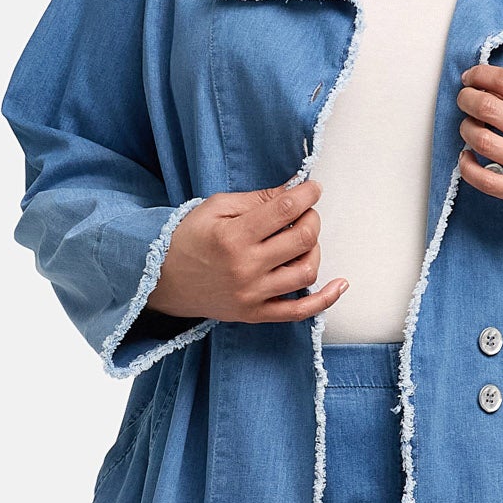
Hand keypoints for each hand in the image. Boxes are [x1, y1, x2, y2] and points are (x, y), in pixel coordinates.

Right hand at [146, 181, 347, 324]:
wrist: (161, 281)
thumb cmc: (188, 239)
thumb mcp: (215, 208)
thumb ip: (256, 200)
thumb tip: (293, 190)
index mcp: (233, 237)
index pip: (285, 209)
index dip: (307, 194)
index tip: (313, 188)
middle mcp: (246, 268)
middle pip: (303, 239)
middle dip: (313, 219)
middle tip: (306, 212)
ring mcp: (253, 295)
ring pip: (306, 271)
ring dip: (315, 250)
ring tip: (303, 240)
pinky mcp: (256, 314)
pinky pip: (299, 311)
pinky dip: (325, 299)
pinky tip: (340, 284)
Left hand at [455, 65, 502, 257]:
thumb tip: (500, 86)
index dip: (480, 75)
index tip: (471, 77)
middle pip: (488, 107)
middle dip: (467, 99)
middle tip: (465, 100)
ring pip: (482, 141)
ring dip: (466, 130)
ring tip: (469, 128)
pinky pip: (484, 180)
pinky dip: (467, 166)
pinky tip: (467, 157)